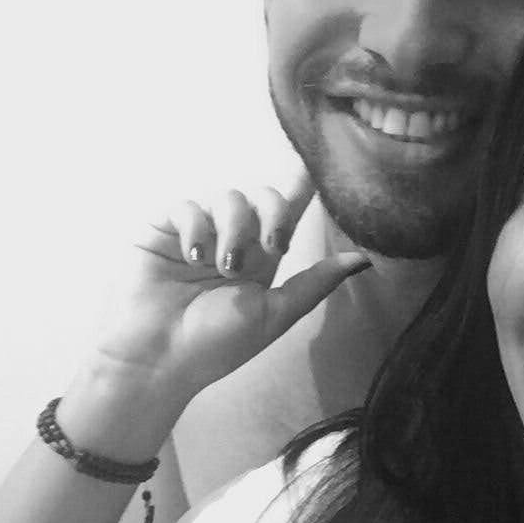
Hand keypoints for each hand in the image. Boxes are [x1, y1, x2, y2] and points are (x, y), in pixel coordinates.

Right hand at [87, 174, 368, 402]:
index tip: (318, 162)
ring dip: (233, 230)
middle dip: (272, 214)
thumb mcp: (276, 313)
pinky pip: (188, 205)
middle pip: (264, 195)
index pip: (288, 209)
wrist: (158, 360)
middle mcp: (233, 237)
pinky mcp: (164, 228)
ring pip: (229, 196)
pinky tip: (192, 256)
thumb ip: (316, 282)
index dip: (303, 183)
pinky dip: (196, 228)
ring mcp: (199, 231)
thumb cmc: (215, 346)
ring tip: (222, 267)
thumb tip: (364, 260)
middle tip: (269, 247)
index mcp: (263, 256)